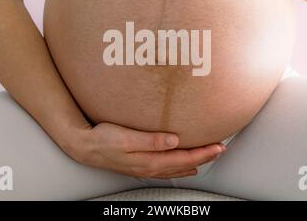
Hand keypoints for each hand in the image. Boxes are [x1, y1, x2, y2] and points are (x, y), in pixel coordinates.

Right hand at [65, 122, 225, 178]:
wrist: (86, 147)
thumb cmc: (104, 139)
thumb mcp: (126, 137)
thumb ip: (151, 140)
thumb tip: (175, 140)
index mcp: (150, 160)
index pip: (183, 158)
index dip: (203, 153)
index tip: (218, 146)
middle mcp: (150, 167)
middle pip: (184, 165)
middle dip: (203, 157)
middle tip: (220, 149)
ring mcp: (145, 168)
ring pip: (176, 169)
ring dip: (194, 163)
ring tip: (207, 157)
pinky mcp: (140, 165)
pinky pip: (167, 169)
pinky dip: (180, 167)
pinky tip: (183, 166)